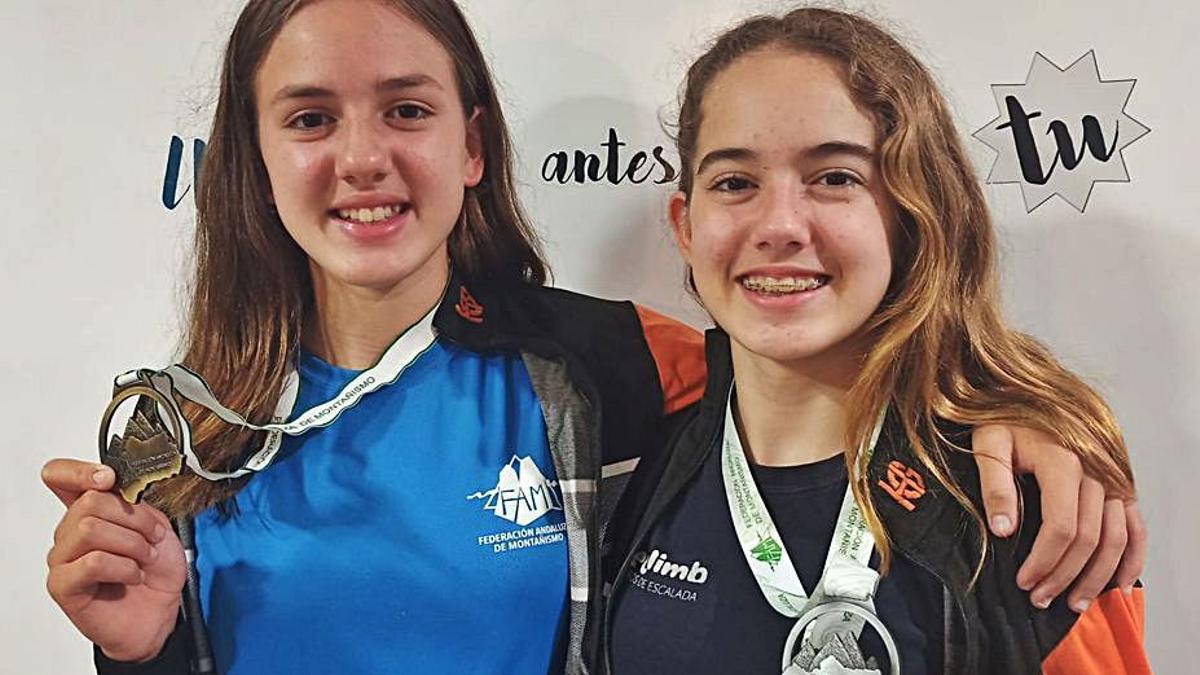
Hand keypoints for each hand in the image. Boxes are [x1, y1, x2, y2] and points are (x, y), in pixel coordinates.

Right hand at [43, 459, 185, 661]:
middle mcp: (70, 532)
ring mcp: (63, 559)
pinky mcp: (63, 585)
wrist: (162, 611)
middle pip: (89, 502)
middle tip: (151, 538)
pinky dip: (123, 567)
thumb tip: (114, 487)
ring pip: (90, 529)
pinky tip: (133, 575)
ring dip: (131, 543)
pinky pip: (91, 562)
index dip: (78, 471)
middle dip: (133, 519)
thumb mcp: (155, 525)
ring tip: (144, 559)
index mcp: (89, 511)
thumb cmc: (156, 570)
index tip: (108, 478)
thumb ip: (132, 503)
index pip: (60, 477)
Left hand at [971, 425, 1145, 612]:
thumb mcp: (988, 444)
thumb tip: (1003, 529)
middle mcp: (1095, 470)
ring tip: (1076, 602)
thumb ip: (995, 485)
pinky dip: (1132, 557)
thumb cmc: (1005, 417)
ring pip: (1116, 537)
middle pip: (1089, 537)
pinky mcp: (1119, 483)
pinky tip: (1119, 583)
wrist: (1025, 394)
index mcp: (1063, 460)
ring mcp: (1112, 478)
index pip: (1062, 525)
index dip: (1044, 560)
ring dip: (1098, 576)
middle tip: (1041, 598)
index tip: (1024, 580)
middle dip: (1065, 575)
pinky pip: (1135, 525)